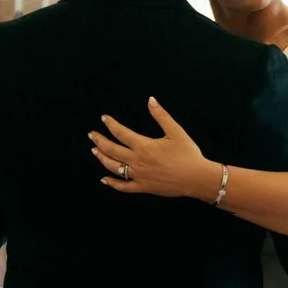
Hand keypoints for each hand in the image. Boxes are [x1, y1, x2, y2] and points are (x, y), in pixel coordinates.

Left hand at [89, 98, 222, 200]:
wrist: (196, 178)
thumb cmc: (188, 154)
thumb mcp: (176, 131)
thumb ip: (161, 116)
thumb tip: (150, 100)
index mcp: (144, 146)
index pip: (120, 133)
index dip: (110, 124)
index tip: (104, 118)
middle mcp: (137, 161)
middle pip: (111, 150)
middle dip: (99, 141)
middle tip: (91, 135)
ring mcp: (139, 176)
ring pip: (113, 167)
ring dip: (101, 158)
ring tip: (94, 151)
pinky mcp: (143, 187)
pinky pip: (123, 187)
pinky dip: (112, 183)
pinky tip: (104, 179)